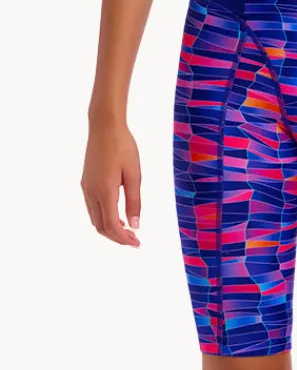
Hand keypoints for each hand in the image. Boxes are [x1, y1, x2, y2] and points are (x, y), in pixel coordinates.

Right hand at [81, 119, 141, 246]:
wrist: (104, 126)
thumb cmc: (123, 147)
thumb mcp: (134, 174)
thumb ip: (134, 201)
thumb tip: (135, 225)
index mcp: (104, 192)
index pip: (112, 226)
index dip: (124, 239)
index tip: (137, 243)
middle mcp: (91, 193)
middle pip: (100, 226)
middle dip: (117, 237)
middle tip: (134, 240)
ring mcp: (86, 187)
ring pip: (95, 218)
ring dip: (109, 228)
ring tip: (127, 230)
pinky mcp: (85, 182)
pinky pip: (92, 207)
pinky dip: (103, 217)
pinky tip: (116, 214)